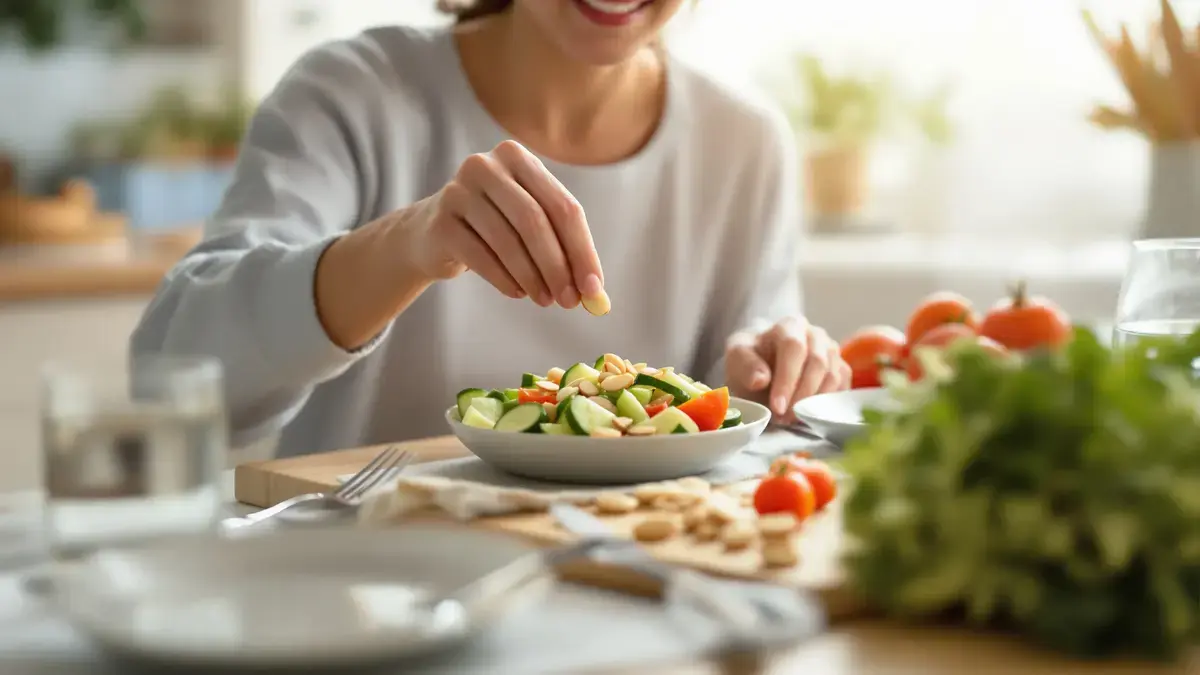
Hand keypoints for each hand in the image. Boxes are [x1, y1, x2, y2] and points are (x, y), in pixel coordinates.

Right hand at [398, 140, 604, 307]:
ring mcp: (458, 191)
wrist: (430, 234)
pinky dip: (504, 280)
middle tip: (570, 302)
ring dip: (532, 278)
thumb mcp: (530, 227)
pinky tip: (517, 293)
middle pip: (535, 220)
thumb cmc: (493, 229)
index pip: (563, 206)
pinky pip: (480, 257)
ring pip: (508, 240)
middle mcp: (486, 166)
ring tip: (544, 300)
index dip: (582, 250)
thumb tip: (595, 294)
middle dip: (558, 266)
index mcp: (518, 158)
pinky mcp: (440, 222)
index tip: (594, 289)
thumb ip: (564, 252)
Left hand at [724, 317, 850, 423]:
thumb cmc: (751, 362)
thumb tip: (761, 380)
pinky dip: (826, 404)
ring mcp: (832, 352)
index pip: (794, 347)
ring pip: (832, 377)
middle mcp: (816, 335)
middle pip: (817, 363)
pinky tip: (808, 413)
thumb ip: (745, 366)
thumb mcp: (737, 359)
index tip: (777, 406)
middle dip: (800, 395)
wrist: (762, 372)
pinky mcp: (841, 370)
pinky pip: (842, 388)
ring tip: (790, 418)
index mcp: (790, 325)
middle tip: (783, 418)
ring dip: (812, 403)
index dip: (787, 378)